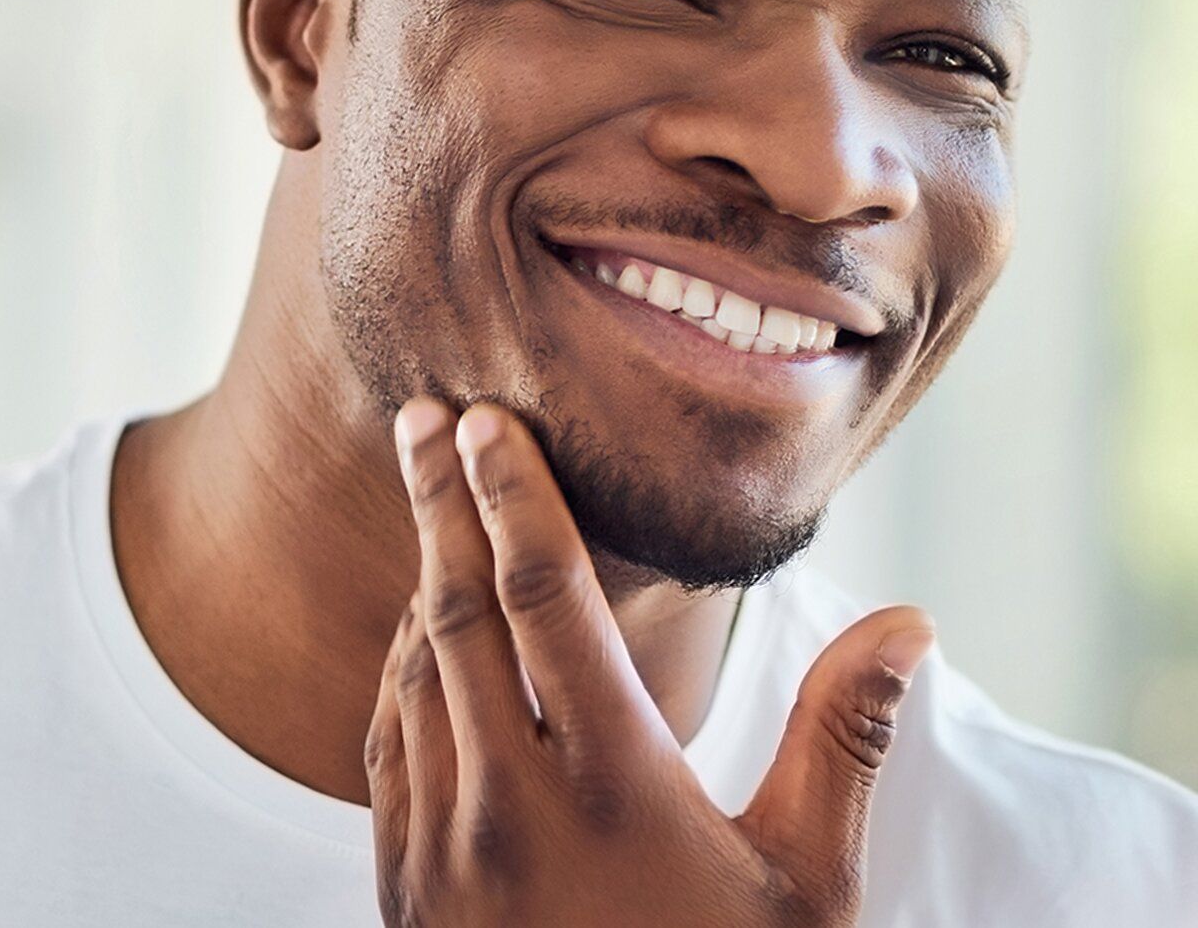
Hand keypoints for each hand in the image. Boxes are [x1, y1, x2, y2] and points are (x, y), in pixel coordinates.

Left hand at [365, 396, 934, 926]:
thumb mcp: (811, 885)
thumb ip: (845, 738)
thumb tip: (907, 621)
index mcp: (609, 783)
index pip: (541, 597)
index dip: (511, 493)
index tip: (488, 420)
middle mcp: (505, 807)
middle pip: (453, 610)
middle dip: (439, 500)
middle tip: (427, 415)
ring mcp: (441, 858)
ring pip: (412, 673)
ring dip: (419, 578)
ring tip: (431, 503)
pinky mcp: (407, 901)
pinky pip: (387, 747)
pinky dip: (400, 669)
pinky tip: (420, 638)